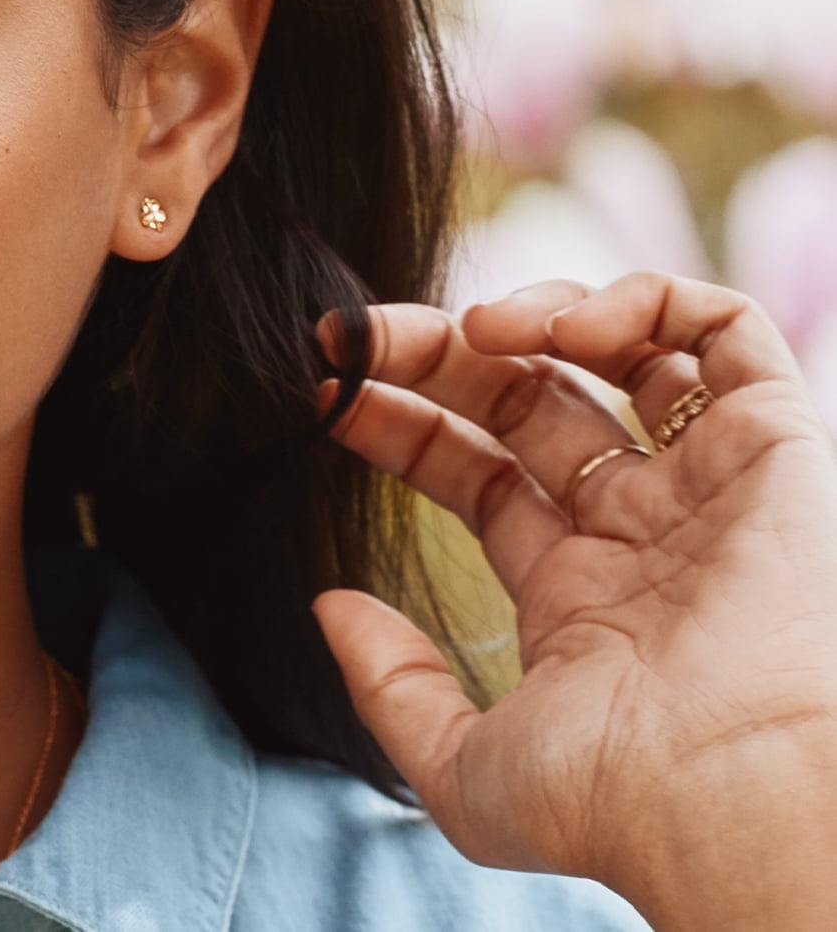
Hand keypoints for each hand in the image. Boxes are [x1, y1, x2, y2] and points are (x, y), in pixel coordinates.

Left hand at [310, 272, 836, 929]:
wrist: (741, 804)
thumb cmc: (618, 806)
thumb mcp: (465, 768)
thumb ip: (390, 688)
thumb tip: (329, 608)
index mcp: (576, 590)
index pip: (475, 471)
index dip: (401, 420)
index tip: (327, 386)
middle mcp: (641, 527)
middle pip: (531, 398)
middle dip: (442, 353)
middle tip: (364, 334)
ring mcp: (705, 484)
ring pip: (624, 353)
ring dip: (538, 314)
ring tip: (479, 328)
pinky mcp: (778, 444)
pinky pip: (727, 333)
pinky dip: (648, 301)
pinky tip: (570, 330)